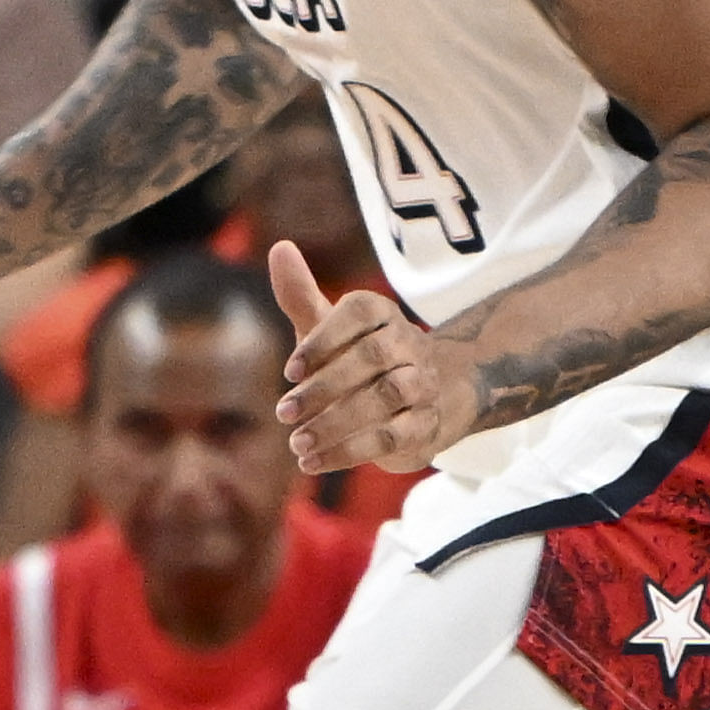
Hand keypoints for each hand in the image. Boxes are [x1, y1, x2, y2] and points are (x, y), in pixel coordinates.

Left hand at [268, 240, 470, 474]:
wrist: (428, 397)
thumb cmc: (360, 357)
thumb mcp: (329, 327)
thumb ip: (302, 295)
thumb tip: (280, 247)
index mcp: (382, 314)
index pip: (359, 312)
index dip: (324, 338)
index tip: (290, 371)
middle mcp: (408, 344)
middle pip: (373, 357)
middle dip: (325, 387)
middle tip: (283, 412)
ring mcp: (423, 385)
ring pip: (386, 398)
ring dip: (338, 423)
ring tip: (297, 443)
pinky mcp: (426, 425)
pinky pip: (393, 437)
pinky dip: (351, 452)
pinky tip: (314, 462)